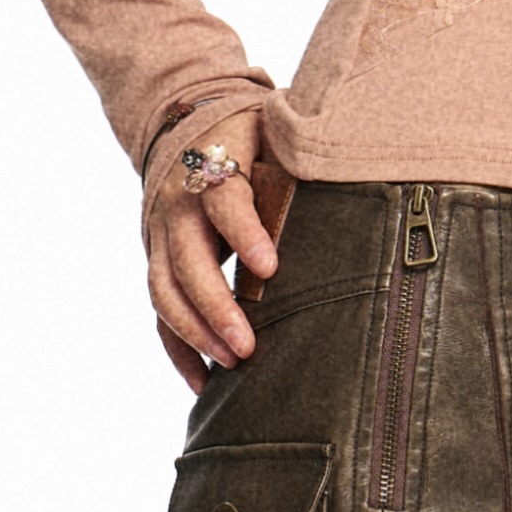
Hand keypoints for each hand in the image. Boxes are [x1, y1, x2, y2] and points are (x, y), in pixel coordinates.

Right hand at [145, 110, 292, 391]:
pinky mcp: (156, 261)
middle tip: (247, 346)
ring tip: (231, 364)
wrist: (189, 127)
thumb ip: (298, 163)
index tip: (271, 269)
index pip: (224, 201)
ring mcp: (159, 236)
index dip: (244, 233)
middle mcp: (177, 205)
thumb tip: (356, 188)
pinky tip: (202, 384)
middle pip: (185, 260)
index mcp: (212, 167)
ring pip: (164, 291)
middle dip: (214, 307)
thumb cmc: (250, 136)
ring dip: (195, 333)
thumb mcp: (274, 134)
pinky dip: (178, 349)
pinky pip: (160, 311)